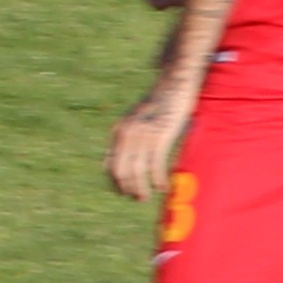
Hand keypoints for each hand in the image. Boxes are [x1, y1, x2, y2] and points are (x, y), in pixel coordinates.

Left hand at [105, 90, 192, 207]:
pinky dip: (158, 180)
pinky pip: (155, 165)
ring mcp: (142, 135)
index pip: (109, 166)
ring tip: (146, 196)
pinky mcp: (159, 136)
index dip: (115, 183)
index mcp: (118, 132)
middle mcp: (126, 134)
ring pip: (137, 172)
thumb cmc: (157, 105)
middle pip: (121, 172)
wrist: (173, 84)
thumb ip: (128, 138)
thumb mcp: (136, 120)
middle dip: (128, 189)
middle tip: (137, 198)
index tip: (124, 193)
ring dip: (141, 189)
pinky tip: (163, 187)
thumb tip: (124, 160)